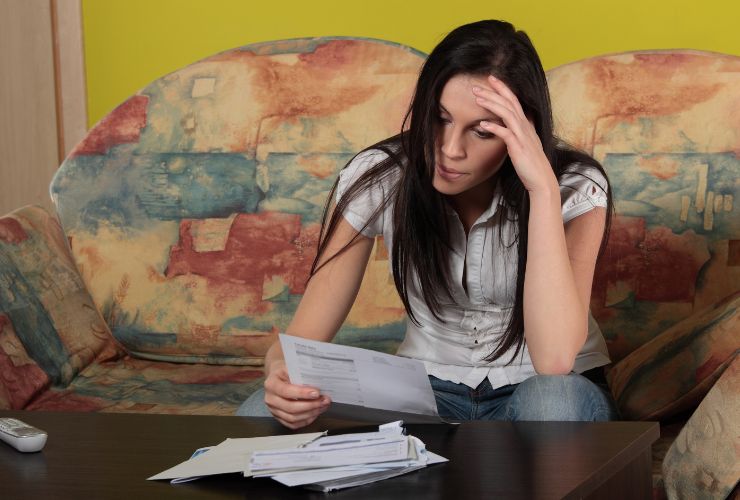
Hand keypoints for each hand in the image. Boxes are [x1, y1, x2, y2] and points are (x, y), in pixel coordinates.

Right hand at [263, 360, 330, 428]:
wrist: (278, 376)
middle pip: (291, 408)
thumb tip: (318, 380)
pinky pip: (293, 424)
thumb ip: (302, 373)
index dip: (302, 393)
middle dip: (310, 405)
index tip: (316, 393)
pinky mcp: (279, 418)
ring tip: (323, 405)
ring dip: (311, 413)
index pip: (286, 391)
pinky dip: (306, 420)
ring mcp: (274, 410)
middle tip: (324, 400)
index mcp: (271, 384)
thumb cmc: (286, 371)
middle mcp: (270, 399)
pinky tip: (315, 413)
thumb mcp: (291, 366)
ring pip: (293, 418)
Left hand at [472, 76, 556, 193]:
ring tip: (477, 99)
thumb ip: (518, 132)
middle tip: (477, 86)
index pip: (514, 101)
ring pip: (507, 113)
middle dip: (493, 92)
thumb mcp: (525, 144)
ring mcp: (523, 136)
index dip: (503, 89)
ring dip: (492, 104)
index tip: (491, 80)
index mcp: (526, 124)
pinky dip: (494, 127)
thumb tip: (511, 124)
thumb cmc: (531, 164)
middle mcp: (525, 126)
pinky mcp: (519, 147)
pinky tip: (482, 125)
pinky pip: (506, 133)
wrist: (541, 180)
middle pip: (509, 103)